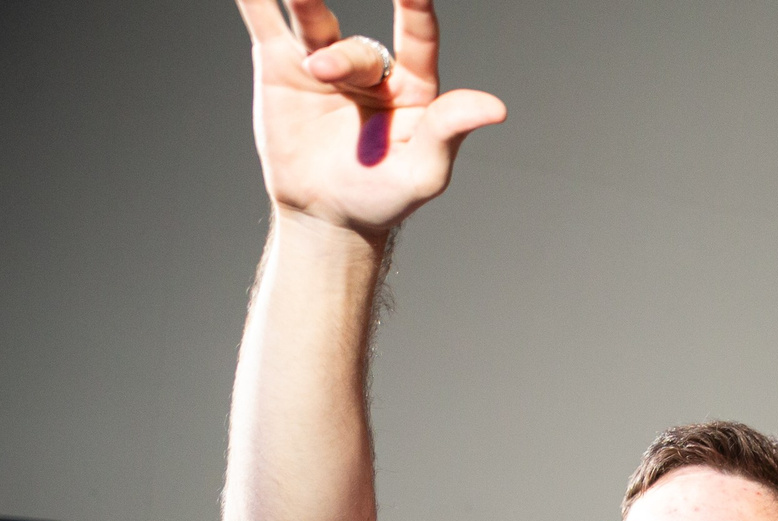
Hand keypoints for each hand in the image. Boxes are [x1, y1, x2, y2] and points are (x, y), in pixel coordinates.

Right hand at [236, 1, 504, 235]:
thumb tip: (496, 108)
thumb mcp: (424, 172)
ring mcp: (322, 61)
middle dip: (341, 57)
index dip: (417, 8)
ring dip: (301, 0)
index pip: (419, 37)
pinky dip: (255, 0)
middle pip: (358, 46)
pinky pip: (266, 21)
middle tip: (321, 70)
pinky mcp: (280, 66)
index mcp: (412, 87)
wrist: (327, 216)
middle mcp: (370, 69)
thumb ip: (451, 132)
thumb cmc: (385, 197)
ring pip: (312, 19)